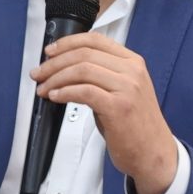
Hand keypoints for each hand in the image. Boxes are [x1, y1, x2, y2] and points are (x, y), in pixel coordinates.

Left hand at [30, 32, 177, 193]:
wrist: (154, 153)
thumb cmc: (135, 126)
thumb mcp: (123, 91)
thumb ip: (103, 76)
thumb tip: (66, 70)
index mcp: (133, 62)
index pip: (96, 40)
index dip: (68, 43)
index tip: (50, 52)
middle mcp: (132, 71)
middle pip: (84, 54)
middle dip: (55, 63)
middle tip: (39, 73)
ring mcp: (127, 88)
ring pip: (82, 70)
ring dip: (56, 78)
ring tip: (44, 88)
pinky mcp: (119, 107)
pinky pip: (84, 92)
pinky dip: (65, 92)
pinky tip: (56, 97)